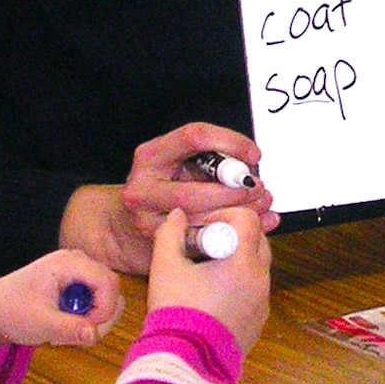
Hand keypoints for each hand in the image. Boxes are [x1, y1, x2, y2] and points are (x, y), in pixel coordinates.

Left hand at [0, 249, 124, 350]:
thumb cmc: (12, 311)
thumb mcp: (40, 323)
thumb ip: (69, 329)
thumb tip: (94, 335)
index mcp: (69, 263)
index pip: (108, 282)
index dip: (106, 309)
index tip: (89, 330)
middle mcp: (78, 261)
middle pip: (111, 289)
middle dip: (100, 316)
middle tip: (76, 334)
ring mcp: (79, 271)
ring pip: (106, 296)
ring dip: (93, 319)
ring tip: (66, 329)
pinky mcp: (77, 282)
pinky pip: (96, 300)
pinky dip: (87, 316)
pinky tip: (65, 323)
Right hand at [60, 122, 275, 275]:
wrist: (122, 227)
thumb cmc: (162, 189)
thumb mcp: (178, 165)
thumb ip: (210, 162)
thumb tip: (254, 165)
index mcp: (151, 155)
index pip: (194, 137)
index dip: (230, 143)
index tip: (254, 156)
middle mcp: (142, 186)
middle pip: (196, 190)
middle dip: (236, 191)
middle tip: (261, 189)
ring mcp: (146, 220)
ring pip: (199, 220)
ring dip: (238, 214)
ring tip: (263, 208)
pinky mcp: (156, 246)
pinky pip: (201, 240)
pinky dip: (233, 235)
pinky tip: (255, 229)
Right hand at [145, 207, 273, 354]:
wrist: (187, 363)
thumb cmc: (177, 315)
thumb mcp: (165, 268)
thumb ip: (170, 234)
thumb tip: (178, 216)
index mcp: (242, 262)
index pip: (247, 219)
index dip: (224, 216)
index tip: (203, 229)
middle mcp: (260, 279)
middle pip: (256, 240)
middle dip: (231, 237)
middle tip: (202, 251)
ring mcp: (262, 301)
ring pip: (256, 266)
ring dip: (236, 262)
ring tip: (204, 276)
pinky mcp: (259, 319)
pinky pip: (255, 291)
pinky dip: (239, 286)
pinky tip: (212, 298)